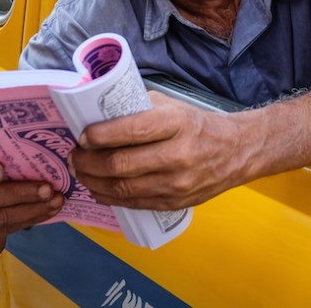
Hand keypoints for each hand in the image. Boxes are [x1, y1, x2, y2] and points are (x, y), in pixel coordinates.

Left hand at [70, 92, 250, 210]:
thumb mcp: (173, 107)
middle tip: (75, 155)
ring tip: (80, 171)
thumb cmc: (198, 125)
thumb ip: (139, 109)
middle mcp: (178, 155)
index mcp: (177, 124)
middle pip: (121, 164)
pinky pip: (134, 203)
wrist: (236, 152)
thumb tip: (100, 113)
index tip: (82, 135)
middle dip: (89, 161)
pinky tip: (97, 187)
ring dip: (93, 181)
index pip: (131, 131)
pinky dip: (109, 196)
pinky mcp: (175, 203)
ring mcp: (177, 183)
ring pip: (123, 188)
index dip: (100, 136)